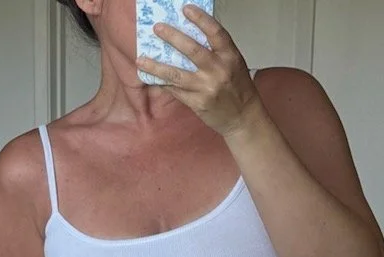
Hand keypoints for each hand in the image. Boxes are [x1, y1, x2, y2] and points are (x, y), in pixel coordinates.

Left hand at [137, 4, 260, 136]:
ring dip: (157, 67)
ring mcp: (207, 88)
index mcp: (230, 56)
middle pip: (192, 50)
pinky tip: (152, 78)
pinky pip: (177, 91)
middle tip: (157, 28)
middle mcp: (218, 71)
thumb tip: (189, 34)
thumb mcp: (233, 64)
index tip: (186, 9)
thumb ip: (216, 51)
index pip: (215, 33)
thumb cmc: (237, 87)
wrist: (243, 118)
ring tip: (141, 60)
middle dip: (172, 37)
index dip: (201, 19)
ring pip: (177, 75)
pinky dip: (163, 84)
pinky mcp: (198, 103)